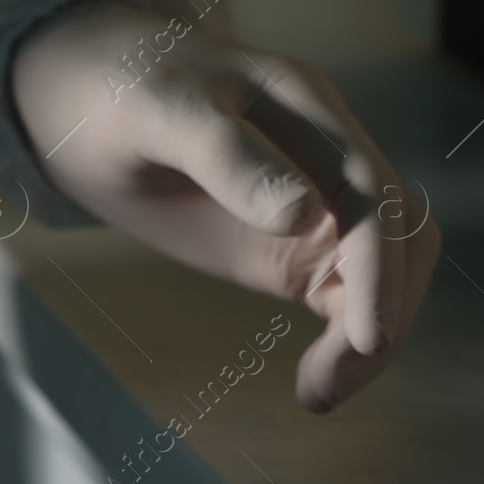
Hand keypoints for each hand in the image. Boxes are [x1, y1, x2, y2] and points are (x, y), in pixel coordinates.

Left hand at [12, 1, 439, 412]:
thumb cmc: (115, 92)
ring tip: (318, 393)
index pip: (371, 192)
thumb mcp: (154, 115)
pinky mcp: (300, 237)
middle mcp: (326, 147)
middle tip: (323, 390)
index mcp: (303, 104)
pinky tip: (314, 380)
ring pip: (390, 265)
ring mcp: (317, 193)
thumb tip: (302, 214)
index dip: (379, 268)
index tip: (365, 341)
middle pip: (401, 233)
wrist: (82, 90)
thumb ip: (224, 157)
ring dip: (372, 334)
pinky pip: (353, 287)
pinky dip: (347, 337)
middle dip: (385, 312)